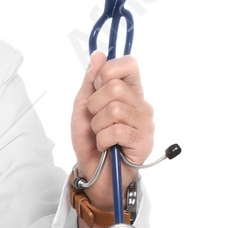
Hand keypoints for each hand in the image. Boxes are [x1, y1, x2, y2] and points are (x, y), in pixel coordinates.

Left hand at [70, 50, 153, 185]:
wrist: (93, 172)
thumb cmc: (90, 139)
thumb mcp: (83, 107)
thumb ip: (90, 81)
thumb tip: (98, 55)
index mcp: (129, 91)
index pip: (128, 64)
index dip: (107, 72)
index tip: (97, 88)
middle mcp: (141, 103)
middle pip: (115, 88)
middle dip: (94, 106)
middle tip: (96, 120)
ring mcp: (145, 123)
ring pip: (114, 110)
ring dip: (98, 126)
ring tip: (101, 134)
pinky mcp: (144, 142)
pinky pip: (117, 131)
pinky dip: (103, 140)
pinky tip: (106, 145)